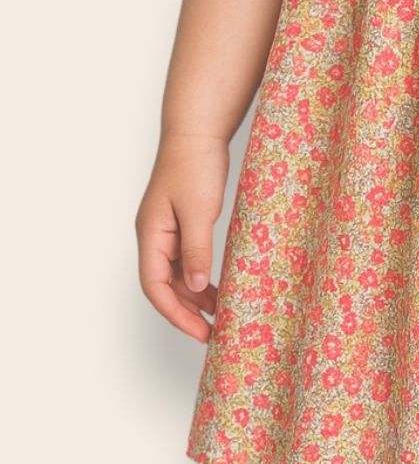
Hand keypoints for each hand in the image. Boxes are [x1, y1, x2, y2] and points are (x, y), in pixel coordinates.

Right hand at [135, 133, 228, 342]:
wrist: (198, 131)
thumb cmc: (194, 165)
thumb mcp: (198, 211)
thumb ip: (196, 250)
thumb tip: (196, 287)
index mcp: (151, 235)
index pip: (155, 287)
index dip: (175, 313)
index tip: (199, 332)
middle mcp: (155, 236)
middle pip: (166, 285)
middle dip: (187, 311)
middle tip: (213, 331)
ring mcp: (168, 230)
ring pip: (179, 274)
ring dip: (197, 295)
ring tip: (222, 312)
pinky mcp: (184, 221)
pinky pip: (189, 258)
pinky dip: (202, 274)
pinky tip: (219, 284)